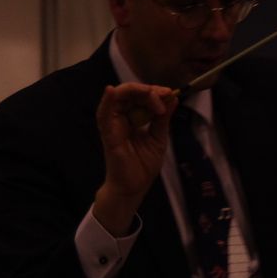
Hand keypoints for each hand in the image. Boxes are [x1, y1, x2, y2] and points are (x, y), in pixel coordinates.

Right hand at [93, 83, 176, 234]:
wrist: (134, 187)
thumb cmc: (143, 165)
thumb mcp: (159, 137)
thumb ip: (163, 118)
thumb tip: (172, 98)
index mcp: (133, 118)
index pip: (141, 97)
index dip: (155, 92)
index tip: (171, 95)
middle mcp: (121, 118)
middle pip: (130, 93)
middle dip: (148, 90)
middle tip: (164, 95)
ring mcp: (113, 124)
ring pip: (118, 97)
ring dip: (136, 92)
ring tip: (153, 94)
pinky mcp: (108, 134)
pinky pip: (103, 114)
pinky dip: (106, 100)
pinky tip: (112, 91)